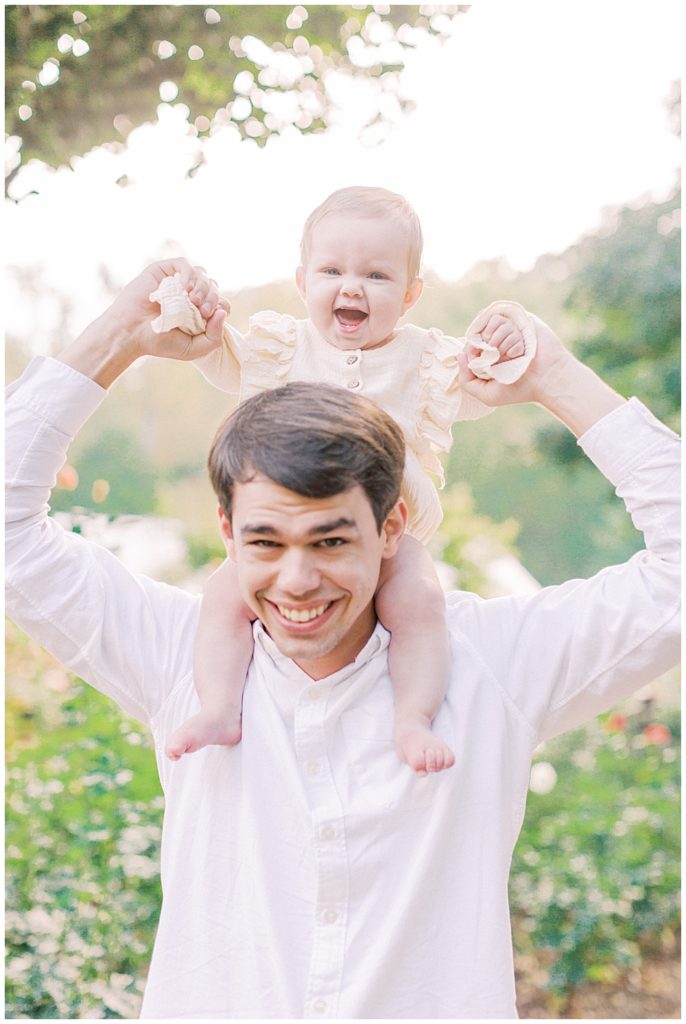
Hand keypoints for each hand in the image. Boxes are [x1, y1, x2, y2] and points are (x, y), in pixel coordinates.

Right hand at [61, 258, 230, 386]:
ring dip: (203, 286)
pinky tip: (185, 287)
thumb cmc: (160, 342)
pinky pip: (184, 264)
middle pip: (214, 288)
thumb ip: (214, 337)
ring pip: (202, 274)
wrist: (131, 332)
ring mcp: (178, 282)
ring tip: (193, 300)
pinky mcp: (165, 271)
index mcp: (199, 312)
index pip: (221, 303)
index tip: (209, 318)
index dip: (221, 307)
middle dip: (212, 298)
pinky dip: (189, 273)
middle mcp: (190, 295)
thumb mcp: (193, 349)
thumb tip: (222, 312)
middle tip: (202, 310)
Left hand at [460, 311, 572, 408]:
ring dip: (499, 340)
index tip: (479, 358)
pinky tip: (518, 350)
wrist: (545, 379)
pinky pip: (504, 319)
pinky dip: (509, 336)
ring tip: (510, 356)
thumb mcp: (485, 393)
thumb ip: (466, 380)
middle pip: (479, 330)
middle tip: (495, 357)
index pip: (471, 342)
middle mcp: (499, 340)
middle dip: (484, 343)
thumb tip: (460, 355)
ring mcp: (511, 329)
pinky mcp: (521, 320)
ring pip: (492, 323)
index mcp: (489, 354)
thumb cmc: (517, 388)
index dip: (471, 348)